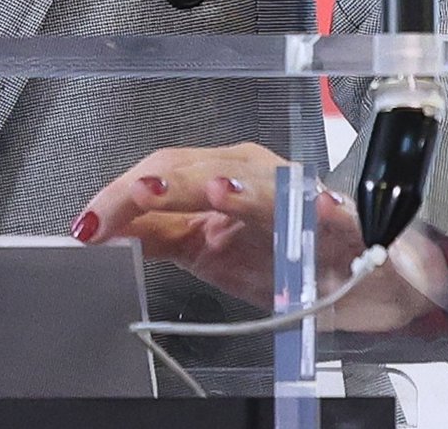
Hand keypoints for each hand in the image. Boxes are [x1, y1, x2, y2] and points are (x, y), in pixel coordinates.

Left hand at [71, 141, 447, 332]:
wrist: (358, 275)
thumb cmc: (282, 257)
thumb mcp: (208, 249)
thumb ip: (158, 234)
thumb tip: (98, 231)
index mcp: (217, 176)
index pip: (159, 174)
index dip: (121, 197)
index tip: (88, 226)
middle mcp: (253, 174)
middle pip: (202, 171)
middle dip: (167, 185)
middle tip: (136, 196)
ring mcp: (297, 195)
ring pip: (264, 185)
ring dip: (241, 189)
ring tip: (216, 192)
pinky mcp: (341, 223)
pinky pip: (330, 215)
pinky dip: (323, 211)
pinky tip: (318, 210)